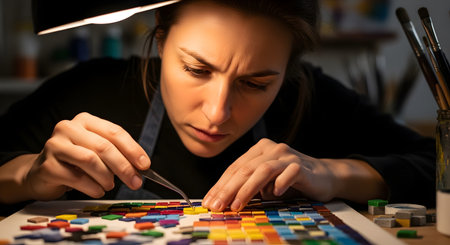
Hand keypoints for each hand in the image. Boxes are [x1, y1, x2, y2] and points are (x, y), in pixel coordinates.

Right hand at [25, 112, 150, 199]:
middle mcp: (69, 128)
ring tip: (110, 185)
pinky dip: (93, 187)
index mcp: (85, 121)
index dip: (133, 149)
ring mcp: (55, 145)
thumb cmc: (75, 162)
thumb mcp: (96, 151)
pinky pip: (77, 178)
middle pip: (104, 146)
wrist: (42, 173)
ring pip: (90, 160)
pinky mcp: (48, 166)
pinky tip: (98, 190)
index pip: (115, 132)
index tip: (145, 165)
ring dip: (106, 177)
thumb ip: (117, 154)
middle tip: (136, 182)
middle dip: (124, 167)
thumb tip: (141, 168)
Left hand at [202, 138, 338, 210]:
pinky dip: (280, 184)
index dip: (220, 185)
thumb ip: (247, 186)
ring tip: (237, 205)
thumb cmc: (291, 181)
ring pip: (263, 170)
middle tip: (218, 206)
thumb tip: (223, 201)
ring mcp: (287, 156)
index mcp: (259, 150)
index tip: (209, 202)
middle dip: (228, 189)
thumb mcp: (265, 183)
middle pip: (245, 169)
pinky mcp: (302, 166)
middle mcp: (271, 149)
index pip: (235, 168)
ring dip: (247, 189)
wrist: (325, 176)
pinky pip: (289, 173)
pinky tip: (274, 195)